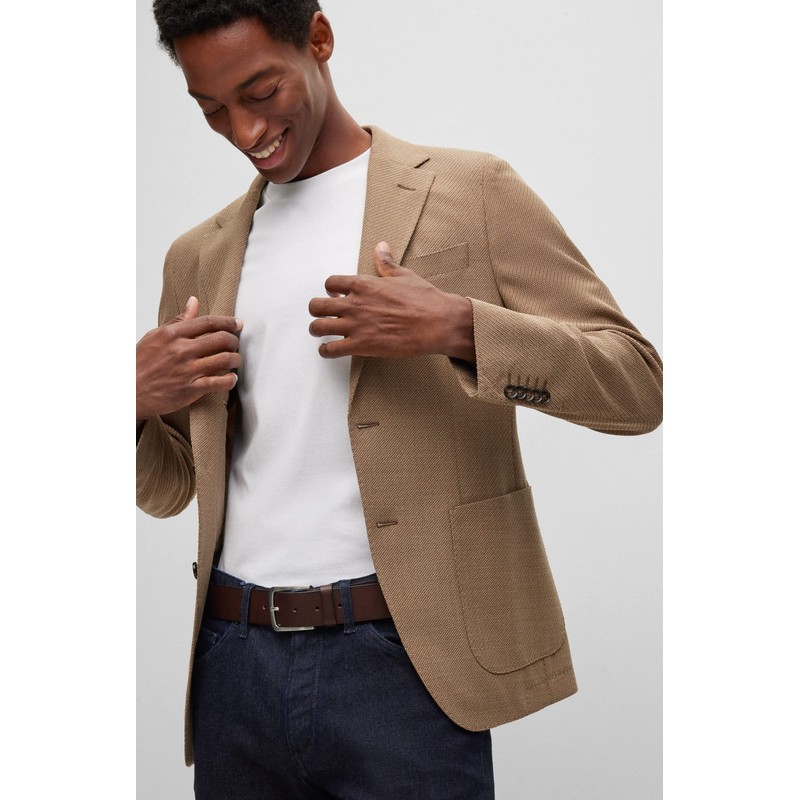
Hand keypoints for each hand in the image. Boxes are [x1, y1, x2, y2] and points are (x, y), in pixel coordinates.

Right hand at [136, 296, 242, 421]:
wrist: (127, 391)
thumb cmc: (141, 363)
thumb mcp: (156, 336)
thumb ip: (179, 320)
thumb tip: (194, 301)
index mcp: (173, 334)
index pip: (208, 322)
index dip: (228, 322)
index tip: (238, 323)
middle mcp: (181, 350)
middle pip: (221, 339)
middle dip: (234, 340)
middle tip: (235, 344)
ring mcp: (187, 370)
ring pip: (224, 359)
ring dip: (236, 359)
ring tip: (235, 360)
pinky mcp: (190, 389)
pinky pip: (219, 383)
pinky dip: (230, 380)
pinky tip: (231, 379)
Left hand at [308, 242, 474, 361]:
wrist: (437, 322)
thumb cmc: (424, 299)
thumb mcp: (403, 275)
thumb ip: (386, 263)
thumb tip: (381, 247)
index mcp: (363, 284)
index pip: (330, 283)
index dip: (330, 289)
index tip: (334, 295)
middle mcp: (354, 304)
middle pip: (317, 305)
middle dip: (316, 310)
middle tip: (323, 314)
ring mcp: (356, 325)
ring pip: (318, 327)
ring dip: (317, 330)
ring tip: (321, 332)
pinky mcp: (361, 345)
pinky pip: (331, 349)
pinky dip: (325, 351)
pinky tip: (329, 350)